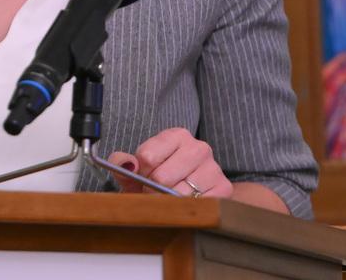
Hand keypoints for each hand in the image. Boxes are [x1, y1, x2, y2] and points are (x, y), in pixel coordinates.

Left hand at [107, 127, 232, 198]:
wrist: (191, 195)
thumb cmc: (159, 179)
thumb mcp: (137, 169)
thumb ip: (121, 162)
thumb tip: (127, 164)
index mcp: (177, 135)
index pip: (146, 156)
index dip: (140, 172)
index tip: (144, 176)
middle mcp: (199, 147)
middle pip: (161, 177)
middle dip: (152, 189)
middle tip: (156, 191)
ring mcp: (213, 168)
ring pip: (178, 194)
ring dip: (168, 202)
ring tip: (169, 198)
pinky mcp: (223, 189)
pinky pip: (195, 206)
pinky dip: (184, 210)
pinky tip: (184, 205)